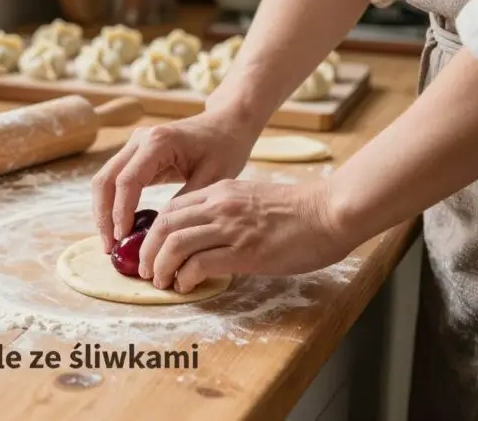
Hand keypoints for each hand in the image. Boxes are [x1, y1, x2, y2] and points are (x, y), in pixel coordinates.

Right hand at [91, 109, 259, 251]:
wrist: (225, 125)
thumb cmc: (224, 148)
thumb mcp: (213, 178)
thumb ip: (185, 202)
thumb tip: (161, 234)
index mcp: (158, 142)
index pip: (127, 180)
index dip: (121, 212)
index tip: (121, 238)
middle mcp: (139, 139)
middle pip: (106, 179)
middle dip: (104, 215)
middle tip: (108, 247)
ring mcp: (134, 145)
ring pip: (104, 180)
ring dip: (103, 211)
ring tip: (109, 242)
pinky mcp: (134, 154)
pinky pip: (114, 180)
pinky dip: (112, 204)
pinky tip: (118, 227)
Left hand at [139, 179, 352, 292]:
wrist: (331, 211)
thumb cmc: (300, 211)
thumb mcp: (253, 200)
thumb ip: (228, 211)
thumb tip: (208, 235)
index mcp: (221, 192)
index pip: (171, 209)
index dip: (153, 232)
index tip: (150, 250)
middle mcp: (220, 206)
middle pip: (164, 225)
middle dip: (148, 251)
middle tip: (146, 271)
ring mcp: (231, 228)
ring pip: (174, 244)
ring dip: (160, 267)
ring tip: (161, 282)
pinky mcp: (245, 251)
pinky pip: (199, 264)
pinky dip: (185, 277)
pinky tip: (186, 286)